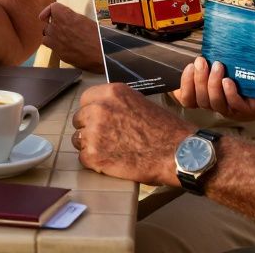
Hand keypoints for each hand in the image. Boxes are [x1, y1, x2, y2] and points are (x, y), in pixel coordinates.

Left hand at [37, 3, 102, 71]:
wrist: (99, 53)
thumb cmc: (97, 36)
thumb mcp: (86, 20)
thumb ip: (73, 18)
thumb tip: (71, 20)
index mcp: (65, 15)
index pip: (52, 8)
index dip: (51, 10)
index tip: (51, 13)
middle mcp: (56, 26)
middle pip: (47, 22)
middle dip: (53, 24)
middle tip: (62, 27)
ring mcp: (54, 40)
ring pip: (46, 35)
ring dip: (51, 35)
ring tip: (61, 38)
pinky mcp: (56, 51)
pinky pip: (49, 46)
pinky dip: (53, 45)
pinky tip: (63, 46)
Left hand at [72, 83, 192, 186]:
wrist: (176, 152)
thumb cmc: (164, 129)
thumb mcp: (139, 102)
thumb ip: (117, 104)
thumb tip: (103, 109)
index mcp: (111, 93)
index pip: (85, 99)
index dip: (92, 111)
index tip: (99, 119)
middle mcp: (99, 109)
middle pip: (79, 119)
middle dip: (89, 128)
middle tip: (107, 138)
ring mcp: (94, 132)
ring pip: (78, 139)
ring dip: (90, 145)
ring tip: (111, 151)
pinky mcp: (94, 156)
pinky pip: (83, 158)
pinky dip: (95, 162)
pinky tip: (112, 161)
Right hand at [172, 57, 254, 121]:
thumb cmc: (248, 70)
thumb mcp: (228, 61)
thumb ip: (214, 56)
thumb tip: (203, 39)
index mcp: (209, 95)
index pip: (188, 98)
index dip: (185, 85)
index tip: (190, 66)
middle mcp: (218, 103)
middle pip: (200, 100)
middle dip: (199, 80)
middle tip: (202, 62)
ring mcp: (232, 109)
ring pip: (215, 103)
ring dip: (212, 84)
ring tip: (218, 66)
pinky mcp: (248, 110)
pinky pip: (234, 105)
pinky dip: (229, 93)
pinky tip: (229, 81)